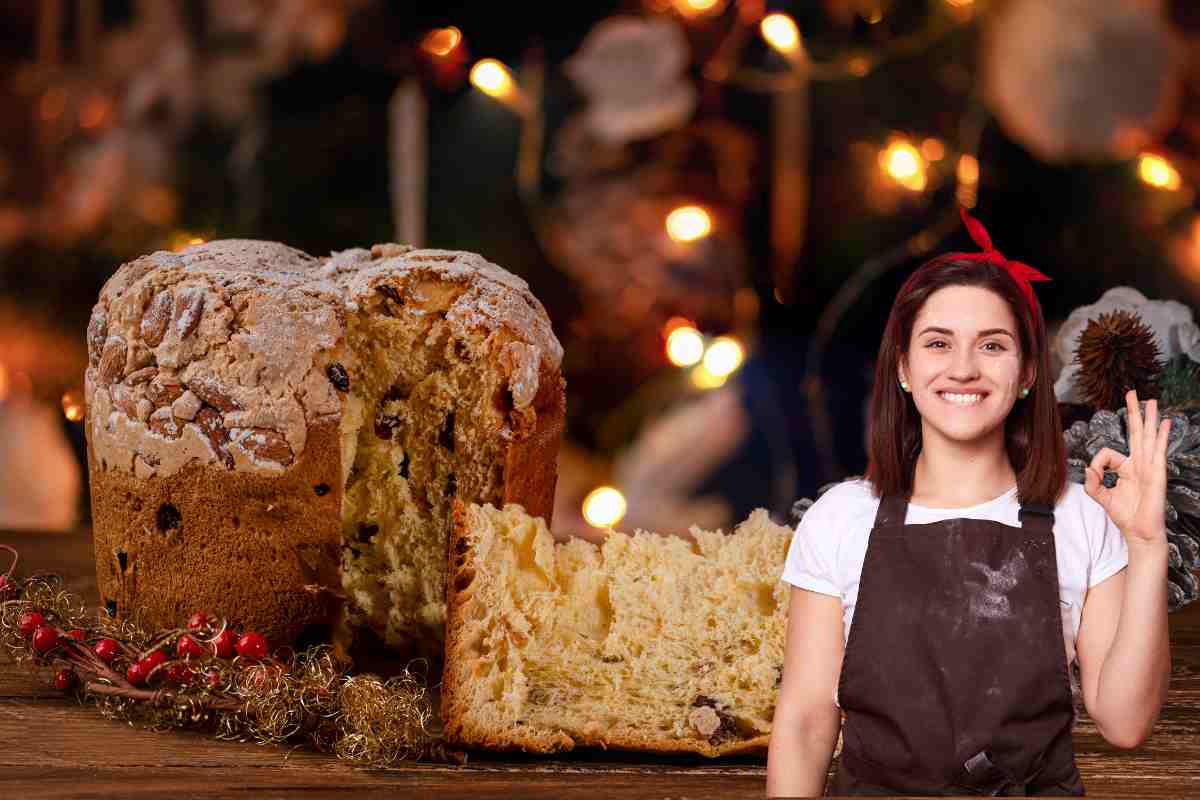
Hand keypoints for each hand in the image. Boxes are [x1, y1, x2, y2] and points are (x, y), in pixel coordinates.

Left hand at [1084, 389, 1169, 543]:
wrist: (1139, 531)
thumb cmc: (1124, 515)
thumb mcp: (1101, 497)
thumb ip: (1092, 483)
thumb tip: (1089, 469)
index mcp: (1126, 468)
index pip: (1108, 453)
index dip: (1097, 463)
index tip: (1095, 475)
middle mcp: (1139, 463)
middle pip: (1135, 432)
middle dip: (1133, 412)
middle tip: (1132, 392)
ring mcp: (1149, 467)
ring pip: (1148, 437)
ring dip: (1149, 418)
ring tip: (1151, 400)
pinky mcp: (1157, 473)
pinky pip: (1159, 451)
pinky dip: (1162, 436)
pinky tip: (1165, 422)